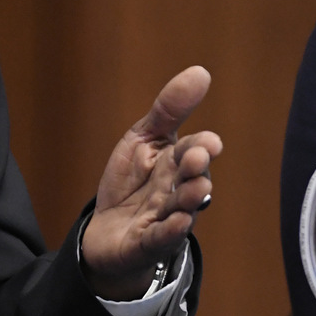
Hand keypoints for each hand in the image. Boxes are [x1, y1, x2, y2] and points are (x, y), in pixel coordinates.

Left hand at [79, 66, 221, 300]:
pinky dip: (169, 232)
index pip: (192, 151)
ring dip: (188, 200)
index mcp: (176, 165)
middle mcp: (177, 192)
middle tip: (198, 157)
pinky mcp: (148, 244)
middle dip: (195, 168)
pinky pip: (161, 239)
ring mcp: (165, 219)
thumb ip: (168, 110)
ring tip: (195, 190)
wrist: (106, 232)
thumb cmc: (132, 182)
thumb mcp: (143, 139)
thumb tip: (201, 72)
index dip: (200, 146)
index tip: (209, 141)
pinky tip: (176, 222)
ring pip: (181, 210)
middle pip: (190, 180)